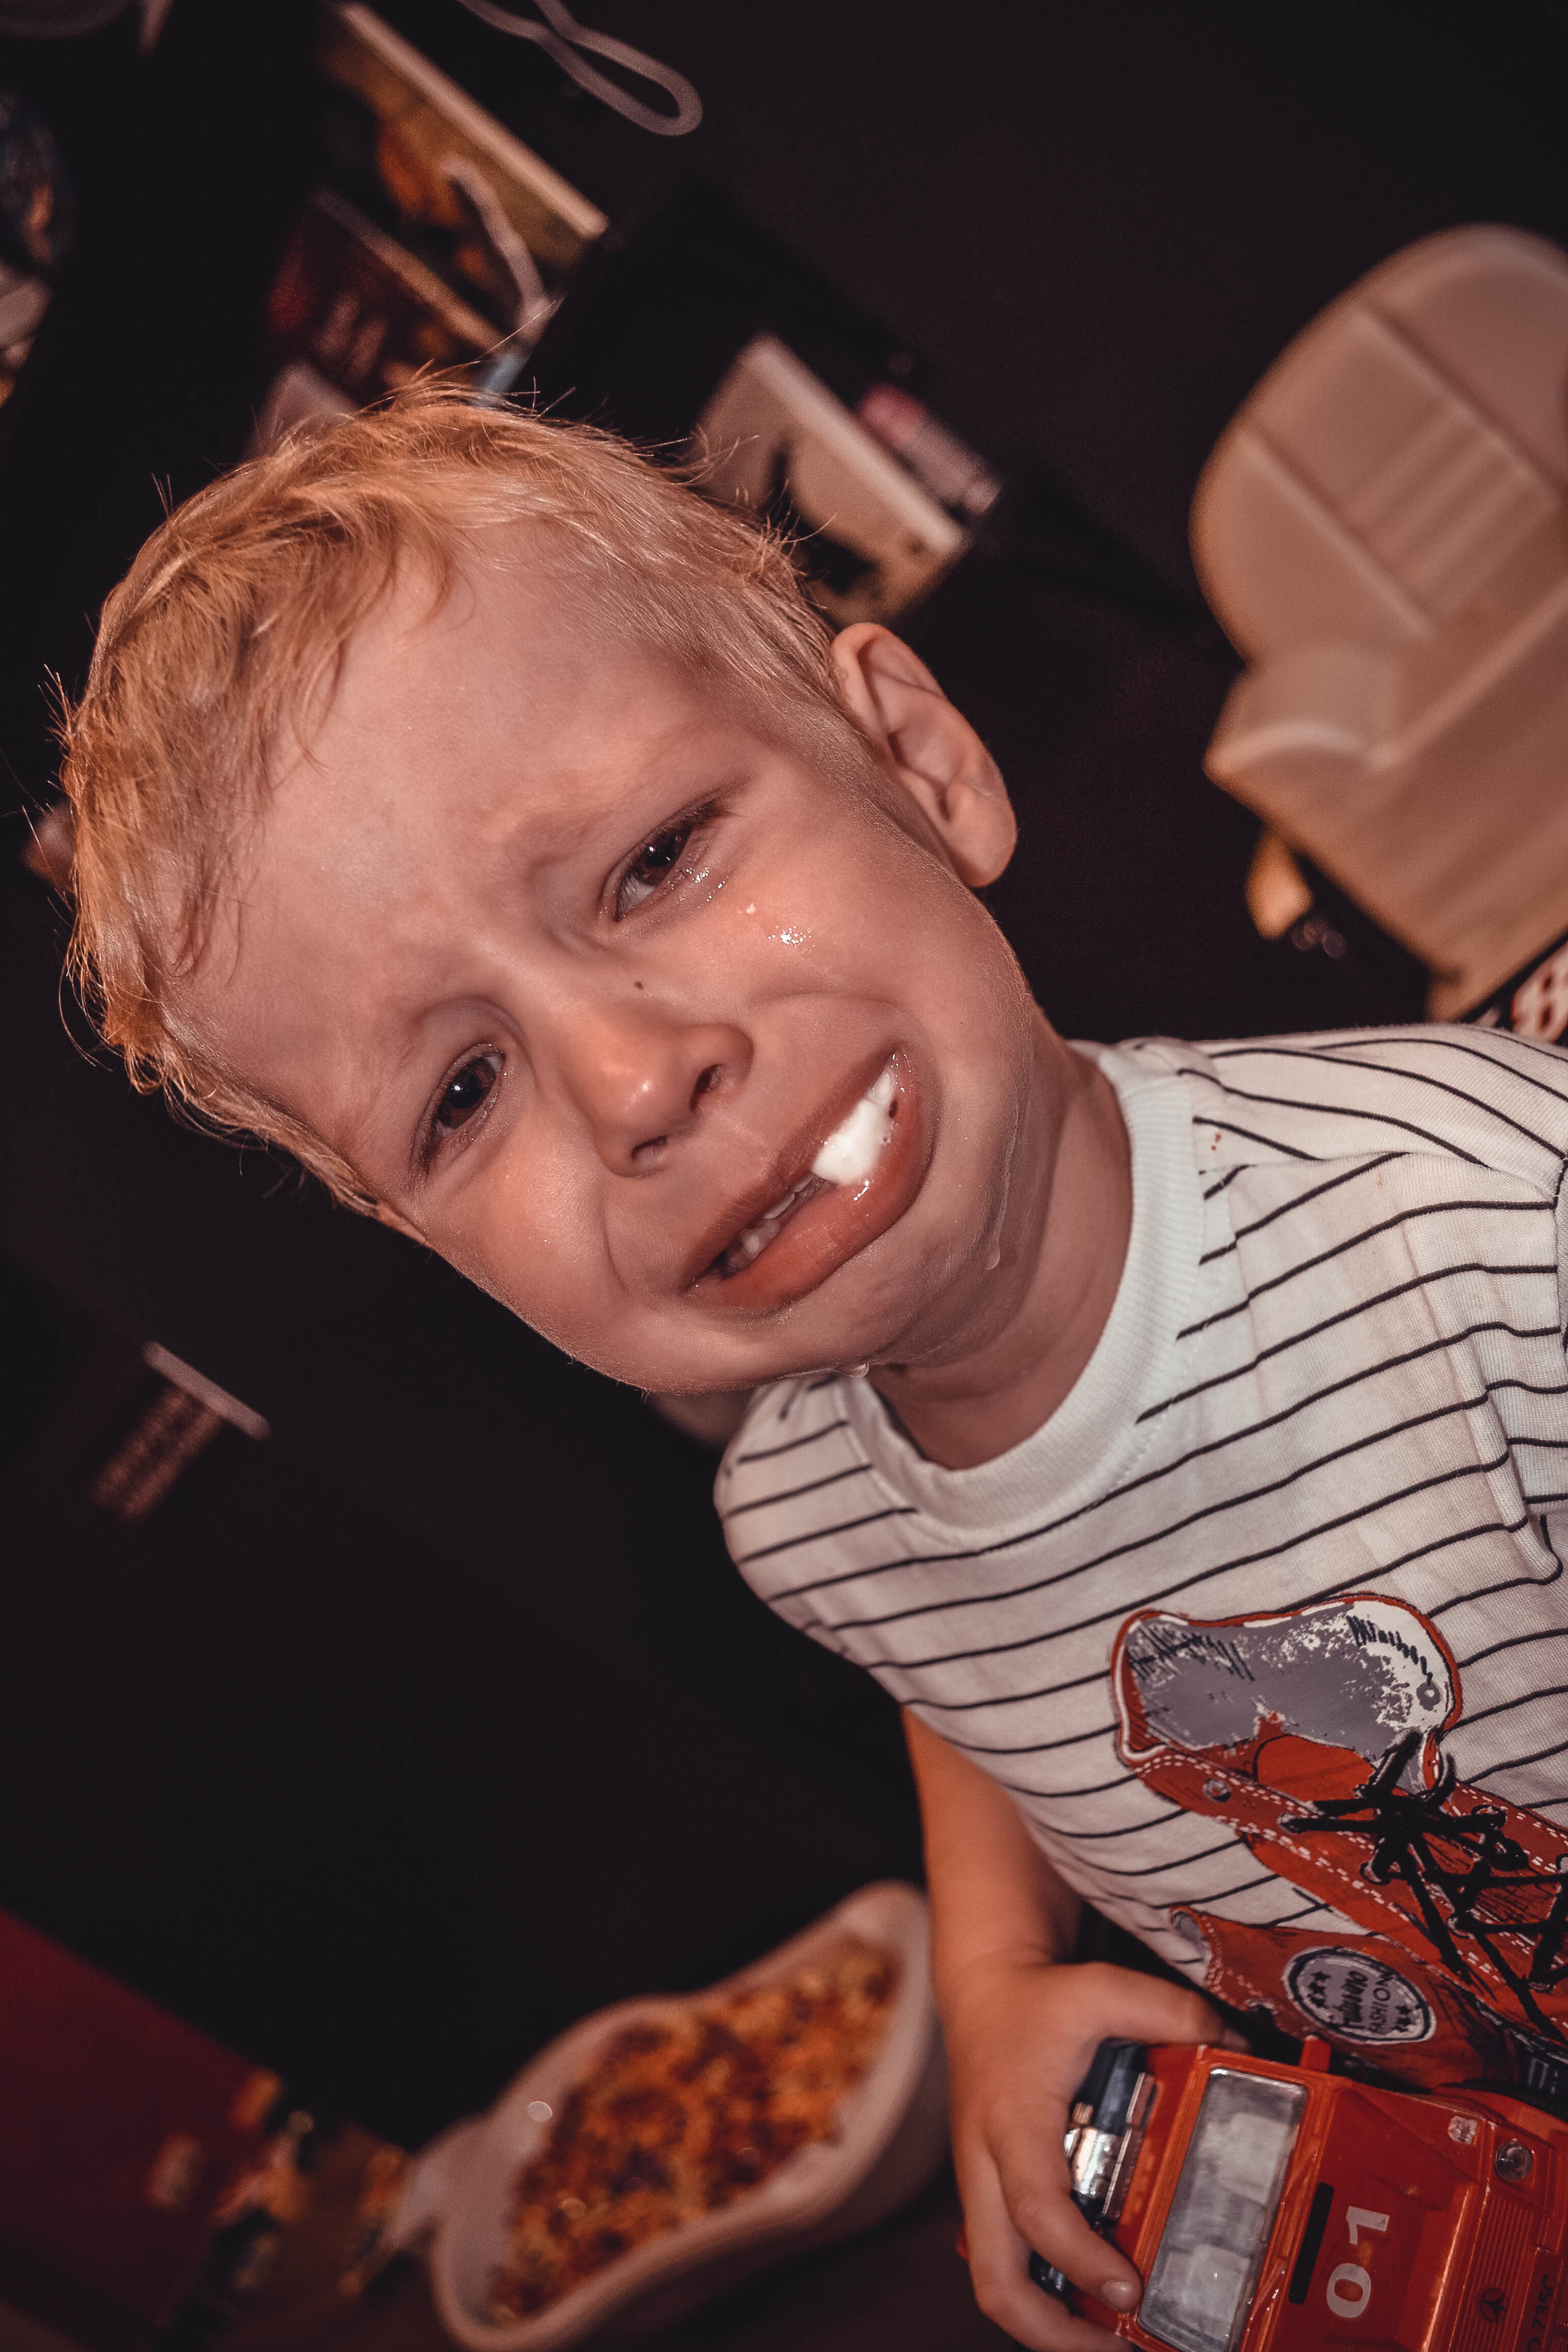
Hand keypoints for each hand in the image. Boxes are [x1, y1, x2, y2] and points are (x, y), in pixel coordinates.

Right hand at [946, 1955, 1243, 2349]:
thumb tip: (1240, 2044)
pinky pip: (1009, 2262)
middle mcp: (986, 2167)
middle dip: (1055, 2335)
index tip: (1130, 2287)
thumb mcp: (1101, 1988)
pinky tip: (1097, 2297)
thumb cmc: (1035, 1999)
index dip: (1082, 2259)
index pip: (1036, 2209)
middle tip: (1120, 2347)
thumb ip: (1169, 2012)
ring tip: (1117, 2339)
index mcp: (1012, 2123)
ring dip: (1050, 2326)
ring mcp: (984, 2187)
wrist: (981, 1991)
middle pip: (996, 2282)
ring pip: (996, 2284)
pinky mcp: (992, 2194)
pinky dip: (1047, 2293)